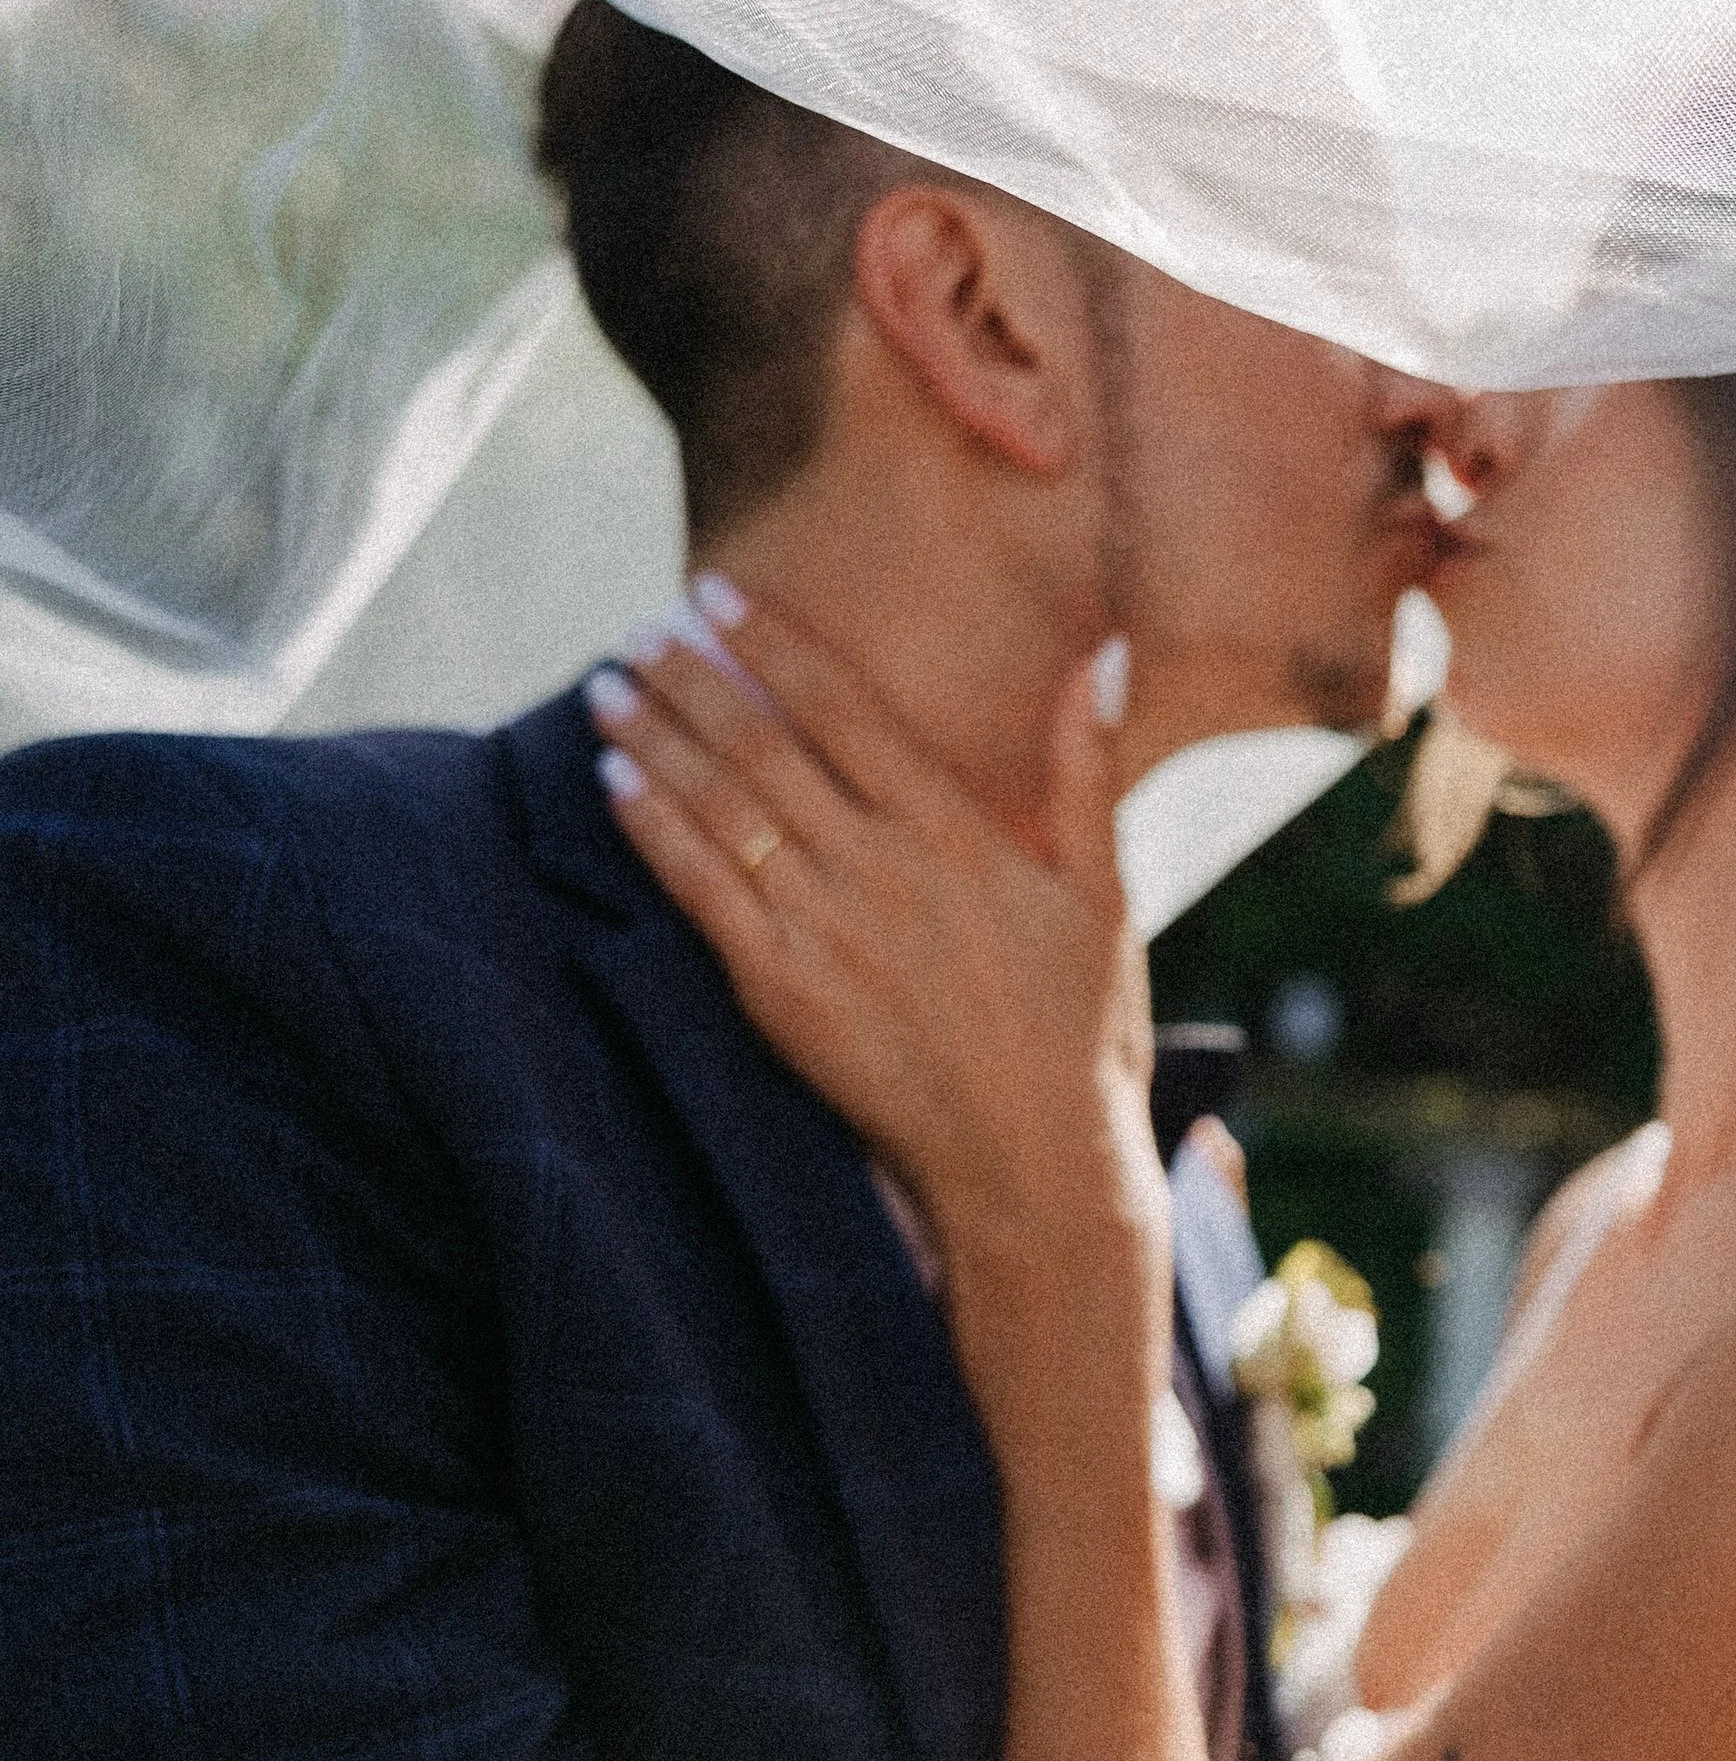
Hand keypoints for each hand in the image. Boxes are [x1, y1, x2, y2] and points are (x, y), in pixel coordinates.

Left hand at [588, 590, 1166, 1429]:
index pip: (845, 707)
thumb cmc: (1078, 1031)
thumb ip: (1085, 769)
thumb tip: (1100, 657)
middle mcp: (884, 867)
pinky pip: (702, 893)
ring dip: (656, 739)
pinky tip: (613, 784)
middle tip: (639, 628)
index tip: (716, 595)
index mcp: (957, 831)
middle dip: (692, 678)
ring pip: (723, 808)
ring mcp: (828, 930)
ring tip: (606, 687)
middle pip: (766, 744)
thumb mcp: (1105, 893)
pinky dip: (653, 831)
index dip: (773, 642)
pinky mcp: (784, 994)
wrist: (1036, 1164)